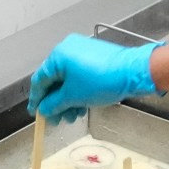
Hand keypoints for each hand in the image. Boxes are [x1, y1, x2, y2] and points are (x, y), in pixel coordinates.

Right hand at [28, 34, 157, 122]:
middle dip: (56, 103)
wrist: (133, 72)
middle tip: (57, 119)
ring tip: (73, 115)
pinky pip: (79, 75)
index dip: (37, 99)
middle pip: (54, 80)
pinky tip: (82, 105)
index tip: (36, 113)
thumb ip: (53, 104)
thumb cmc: (102, 80)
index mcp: (58, 55)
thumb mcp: (72, 97)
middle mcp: (68, 49)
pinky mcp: (95, 56)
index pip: (40, 80)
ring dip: (68, 99)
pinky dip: (78, 90)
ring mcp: (82, 51)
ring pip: (68, 79)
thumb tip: (44, 109)